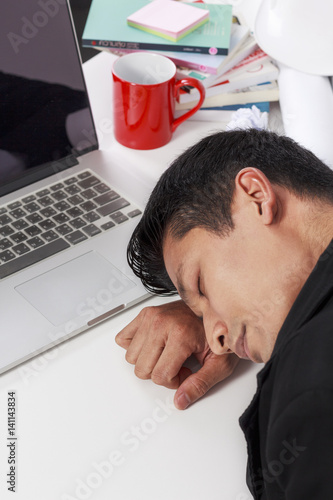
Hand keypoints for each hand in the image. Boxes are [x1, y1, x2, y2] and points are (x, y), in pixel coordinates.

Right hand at [115, 300, 238, 409]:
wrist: (214, 307)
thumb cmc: (217, 331)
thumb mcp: (219, 363)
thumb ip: (201, 384)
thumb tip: (181, 400)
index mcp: (180, 334)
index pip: (160, 376)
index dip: (174, 381)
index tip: (187, 371)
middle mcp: (161, 323)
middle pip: (142, 369)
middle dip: (160, 373)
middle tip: (177, 363)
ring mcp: (151, 317)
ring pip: (131, 357)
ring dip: (147, 361)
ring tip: (167, 354)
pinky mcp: (144, 314)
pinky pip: (123, 339)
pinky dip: (136, 347)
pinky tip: (154, 346)